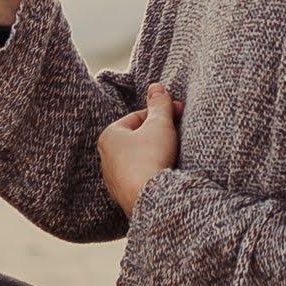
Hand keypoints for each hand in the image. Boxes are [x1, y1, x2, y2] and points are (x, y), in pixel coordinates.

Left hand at [97, 83, 179, 214]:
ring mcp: (113, 179)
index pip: (138, 117)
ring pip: (138, 159)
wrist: (152, 199)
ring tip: (173, 156)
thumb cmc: (151, 157)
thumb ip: (159, 104)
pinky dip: (152, 173)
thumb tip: (156, 86)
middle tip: (178, 135)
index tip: (179, 113)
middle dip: (158, 135)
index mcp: (109, 136)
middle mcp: (105, 158)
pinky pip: (140, 178)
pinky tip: (165, 175)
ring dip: (155, 155)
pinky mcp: (123, 196)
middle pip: (137, 138)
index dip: (161, 113)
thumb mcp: (160, 124)